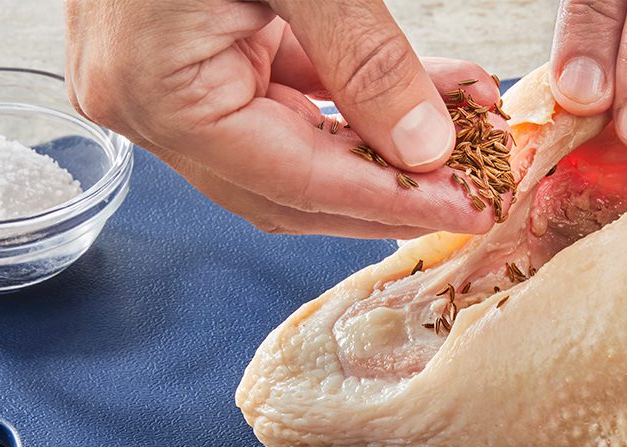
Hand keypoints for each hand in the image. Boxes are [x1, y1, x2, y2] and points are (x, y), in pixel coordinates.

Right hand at [65, 0, 500, 236]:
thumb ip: (363, 57)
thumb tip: (428, 147)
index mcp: (160, 95)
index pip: (295, 183)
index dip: (391, 202)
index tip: (470, 209)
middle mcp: (152, 111)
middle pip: (290, 191)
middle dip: (390, 191)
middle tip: (474, 189)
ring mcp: (167, 89)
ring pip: (292, 154)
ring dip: (380, 150)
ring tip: (464, 134)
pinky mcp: (192, 63)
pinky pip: (285, 102)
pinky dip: (353, 105)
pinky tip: (424, 96)